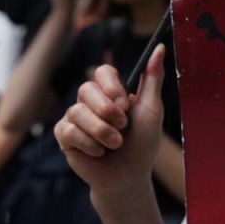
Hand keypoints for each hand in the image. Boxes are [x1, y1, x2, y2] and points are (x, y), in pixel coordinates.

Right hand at [54, 45, 165, 199]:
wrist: (130, 176)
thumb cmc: (143, 143)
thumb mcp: (152, 109)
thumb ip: (153, 78)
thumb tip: (160, 47)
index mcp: (111, 92)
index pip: (102, 71)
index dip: (111, 85)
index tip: (125, 103)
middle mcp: (90, 101)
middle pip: (86, 89)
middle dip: (108, 111)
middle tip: (123, 126)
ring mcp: (75, 117)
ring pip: (77, 112)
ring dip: (102, 132)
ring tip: (115, 144)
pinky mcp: (64, 136)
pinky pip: (68, 130)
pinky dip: (89, 144)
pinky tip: (99, 153)